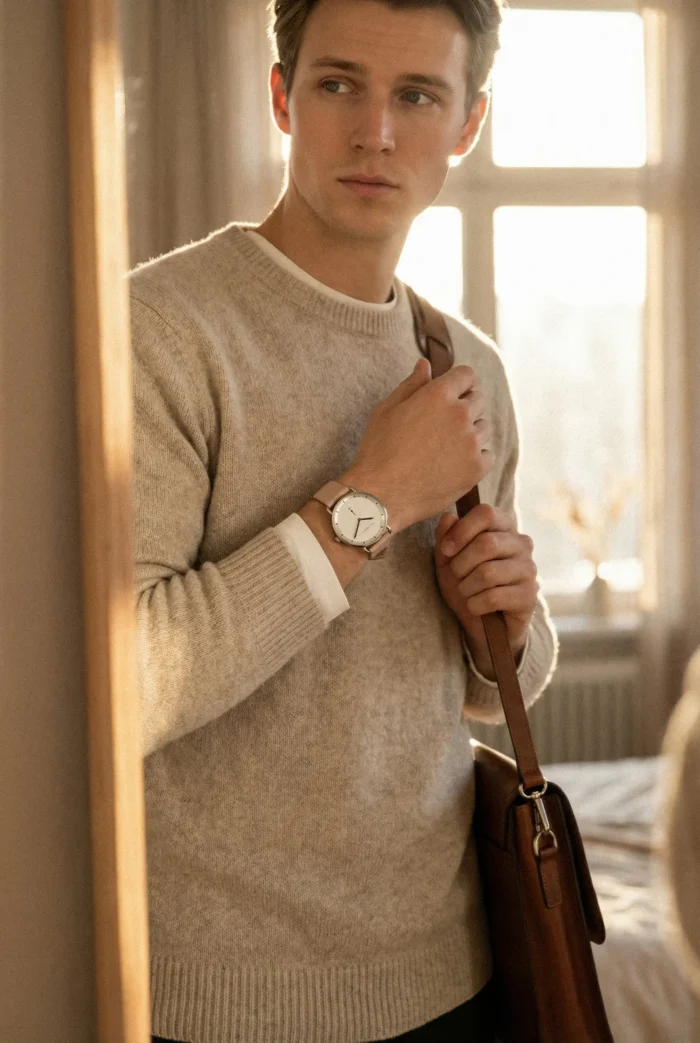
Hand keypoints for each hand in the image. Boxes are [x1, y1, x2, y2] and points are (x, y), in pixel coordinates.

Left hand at [434, 504, 538, 678]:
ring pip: (488, 573)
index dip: (461, 531)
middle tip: (456, 577)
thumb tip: (449, 517)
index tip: (446, 550)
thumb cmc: (465, 583)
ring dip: (466, 587)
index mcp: (504, 527)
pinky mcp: (529, 596)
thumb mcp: (447, 560)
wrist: (481, 624)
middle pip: (486, 544)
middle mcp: (522, 544)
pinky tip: (476, 607)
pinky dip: (475, 605)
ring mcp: (529, 569)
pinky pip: (493, 597)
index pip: (486, 513)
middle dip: (460, 564)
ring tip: (466, 592)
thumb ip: (445, 536)